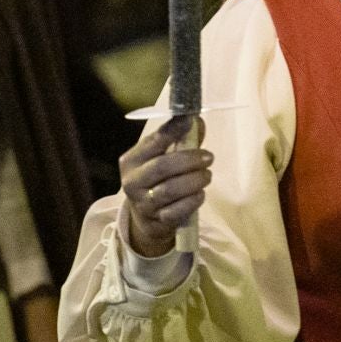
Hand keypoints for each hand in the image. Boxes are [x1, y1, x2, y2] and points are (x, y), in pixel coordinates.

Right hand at [119, 116, 210, 258]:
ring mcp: (143, 204)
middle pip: (162, 166)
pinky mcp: (157, 221)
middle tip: (209, 157)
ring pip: (171, 190)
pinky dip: (193, 200)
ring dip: (195, 180)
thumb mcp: (162, 157)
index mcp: (131, 161)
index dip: (172, 130)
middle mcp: (132, 182)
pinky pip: (178, 211)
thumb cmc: (157, 179)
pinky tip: (200, 193)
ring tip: (207, 175)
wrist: (146, 217)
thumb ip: (181, 139)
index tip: (189, 120)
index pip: (152, 142)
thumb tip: (198, 121)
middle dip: (190, 160)